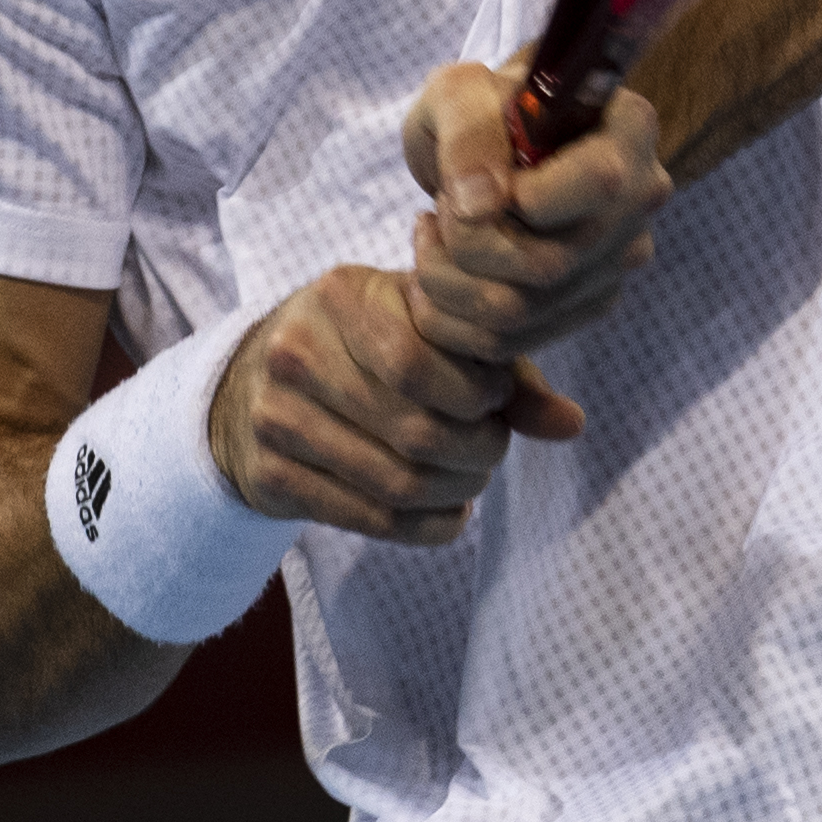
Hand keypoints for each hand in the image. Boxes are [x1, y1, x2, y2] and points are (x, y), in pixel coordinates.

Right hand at [207, 266, 584, 544]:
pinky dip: (428, 525)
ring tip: (471, 478)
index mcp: (339, 296)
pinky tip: (447, 509)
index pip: (420, 362)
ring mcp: (276, 419)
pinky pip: (373, 520)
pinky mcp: (272, 477)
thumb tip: (571, 424)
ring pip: (398, 482)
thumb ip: (500, 369)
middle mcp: (296, 353)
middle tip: (492, 448)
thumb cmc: (364, 347)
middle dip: (478, 451)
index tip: (494, 400)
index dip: (477, 394)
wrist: (250, 386)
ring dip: (458, 491)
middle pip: (416, 430)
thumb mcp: (423, 329)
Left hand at [399, 57, 667, 364]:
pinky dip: (450, 317)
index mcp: (630, 130)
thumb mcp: (459, 92)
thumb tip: (483, 205)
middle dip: (463, 244)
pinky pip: (508, 341)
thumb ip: (468, 132)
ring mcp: (618, 260)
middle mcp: (641, 200)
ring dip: (446, 281)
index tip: (472, 177)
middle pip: (548, 263)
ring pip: (519, 312)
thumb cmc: (478, 107)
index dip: (519, 195)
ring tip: (431, 235)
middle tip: (437, 210)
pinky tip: (437, 269)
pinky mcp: (586, 304)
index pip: (599, 184)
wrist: (486, 145)